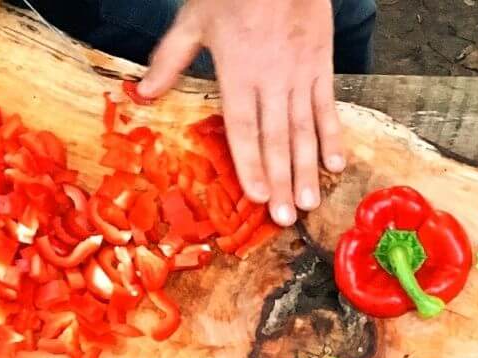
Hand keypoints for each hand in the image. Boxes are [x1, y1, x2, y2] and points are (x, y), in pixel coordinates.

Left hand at [139, 0, 346, 226]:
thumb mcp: (194, 18)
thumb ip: (171, 58)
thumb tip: (143, 92)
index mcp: (238, 70)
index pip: (243, 126)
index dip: (249, 163)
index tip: (255, 196)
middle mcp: (272, 79)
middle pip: (276, 138)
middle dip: (280, 180)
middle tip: (285, 218)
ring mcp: (301, 75)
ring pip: (304, 130)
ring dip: (306, 169)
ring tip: (308, 203)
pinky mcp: (322, 67)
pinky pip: (328, 108)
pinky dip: (333, 136)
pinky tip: (334, 165)